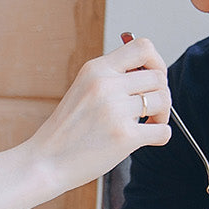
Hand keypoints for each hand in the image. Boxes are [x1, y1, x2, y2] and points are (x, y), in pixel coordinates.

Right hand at [26, 36, 170, 192]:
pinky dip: (161, 135)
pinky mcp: (124, 136)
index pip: (143, 46)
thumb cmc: (66, 129)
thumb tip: (151, 71)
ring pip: (164, 100)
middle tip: (149, 109)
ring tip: (148, 124)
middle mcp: (106, 85)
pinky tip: (146, 139)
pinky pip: (163, 131)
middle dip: (161, 93)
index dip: (156, 61)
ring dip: (162, 114)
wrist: (45, 162)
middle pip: (158, 76)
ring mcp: (115, 110)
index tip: (151, 79)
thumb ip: (112, 78)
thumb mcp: (83, 89)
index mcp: (96, 69)